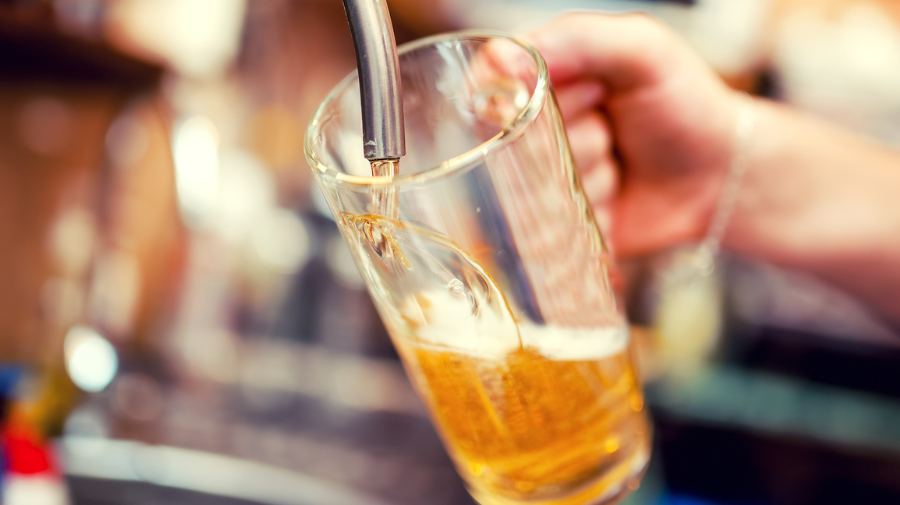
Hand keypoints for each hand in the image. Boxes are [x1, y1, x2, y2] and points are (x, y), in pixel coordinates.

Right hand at [526, 13, 744, 256]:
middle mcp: (526, 128)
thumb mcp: (644, 50)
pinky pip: (550, 231)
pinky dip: (594, 215)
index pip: (488, 89)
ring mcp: (537, 180)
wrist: (722, 175)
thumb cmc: (685, 104)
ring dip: (591, 179)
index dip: (526, 102)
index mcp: (538, 74)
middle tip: (613, 128)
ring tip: (620, 164)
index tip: (582, 101)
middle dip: (578, 140)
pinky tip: (617, 198)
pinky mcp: (552, 226)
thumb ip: (580, 39)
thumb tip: (502, 60)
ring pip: (533, 191)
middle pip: (512, 145)